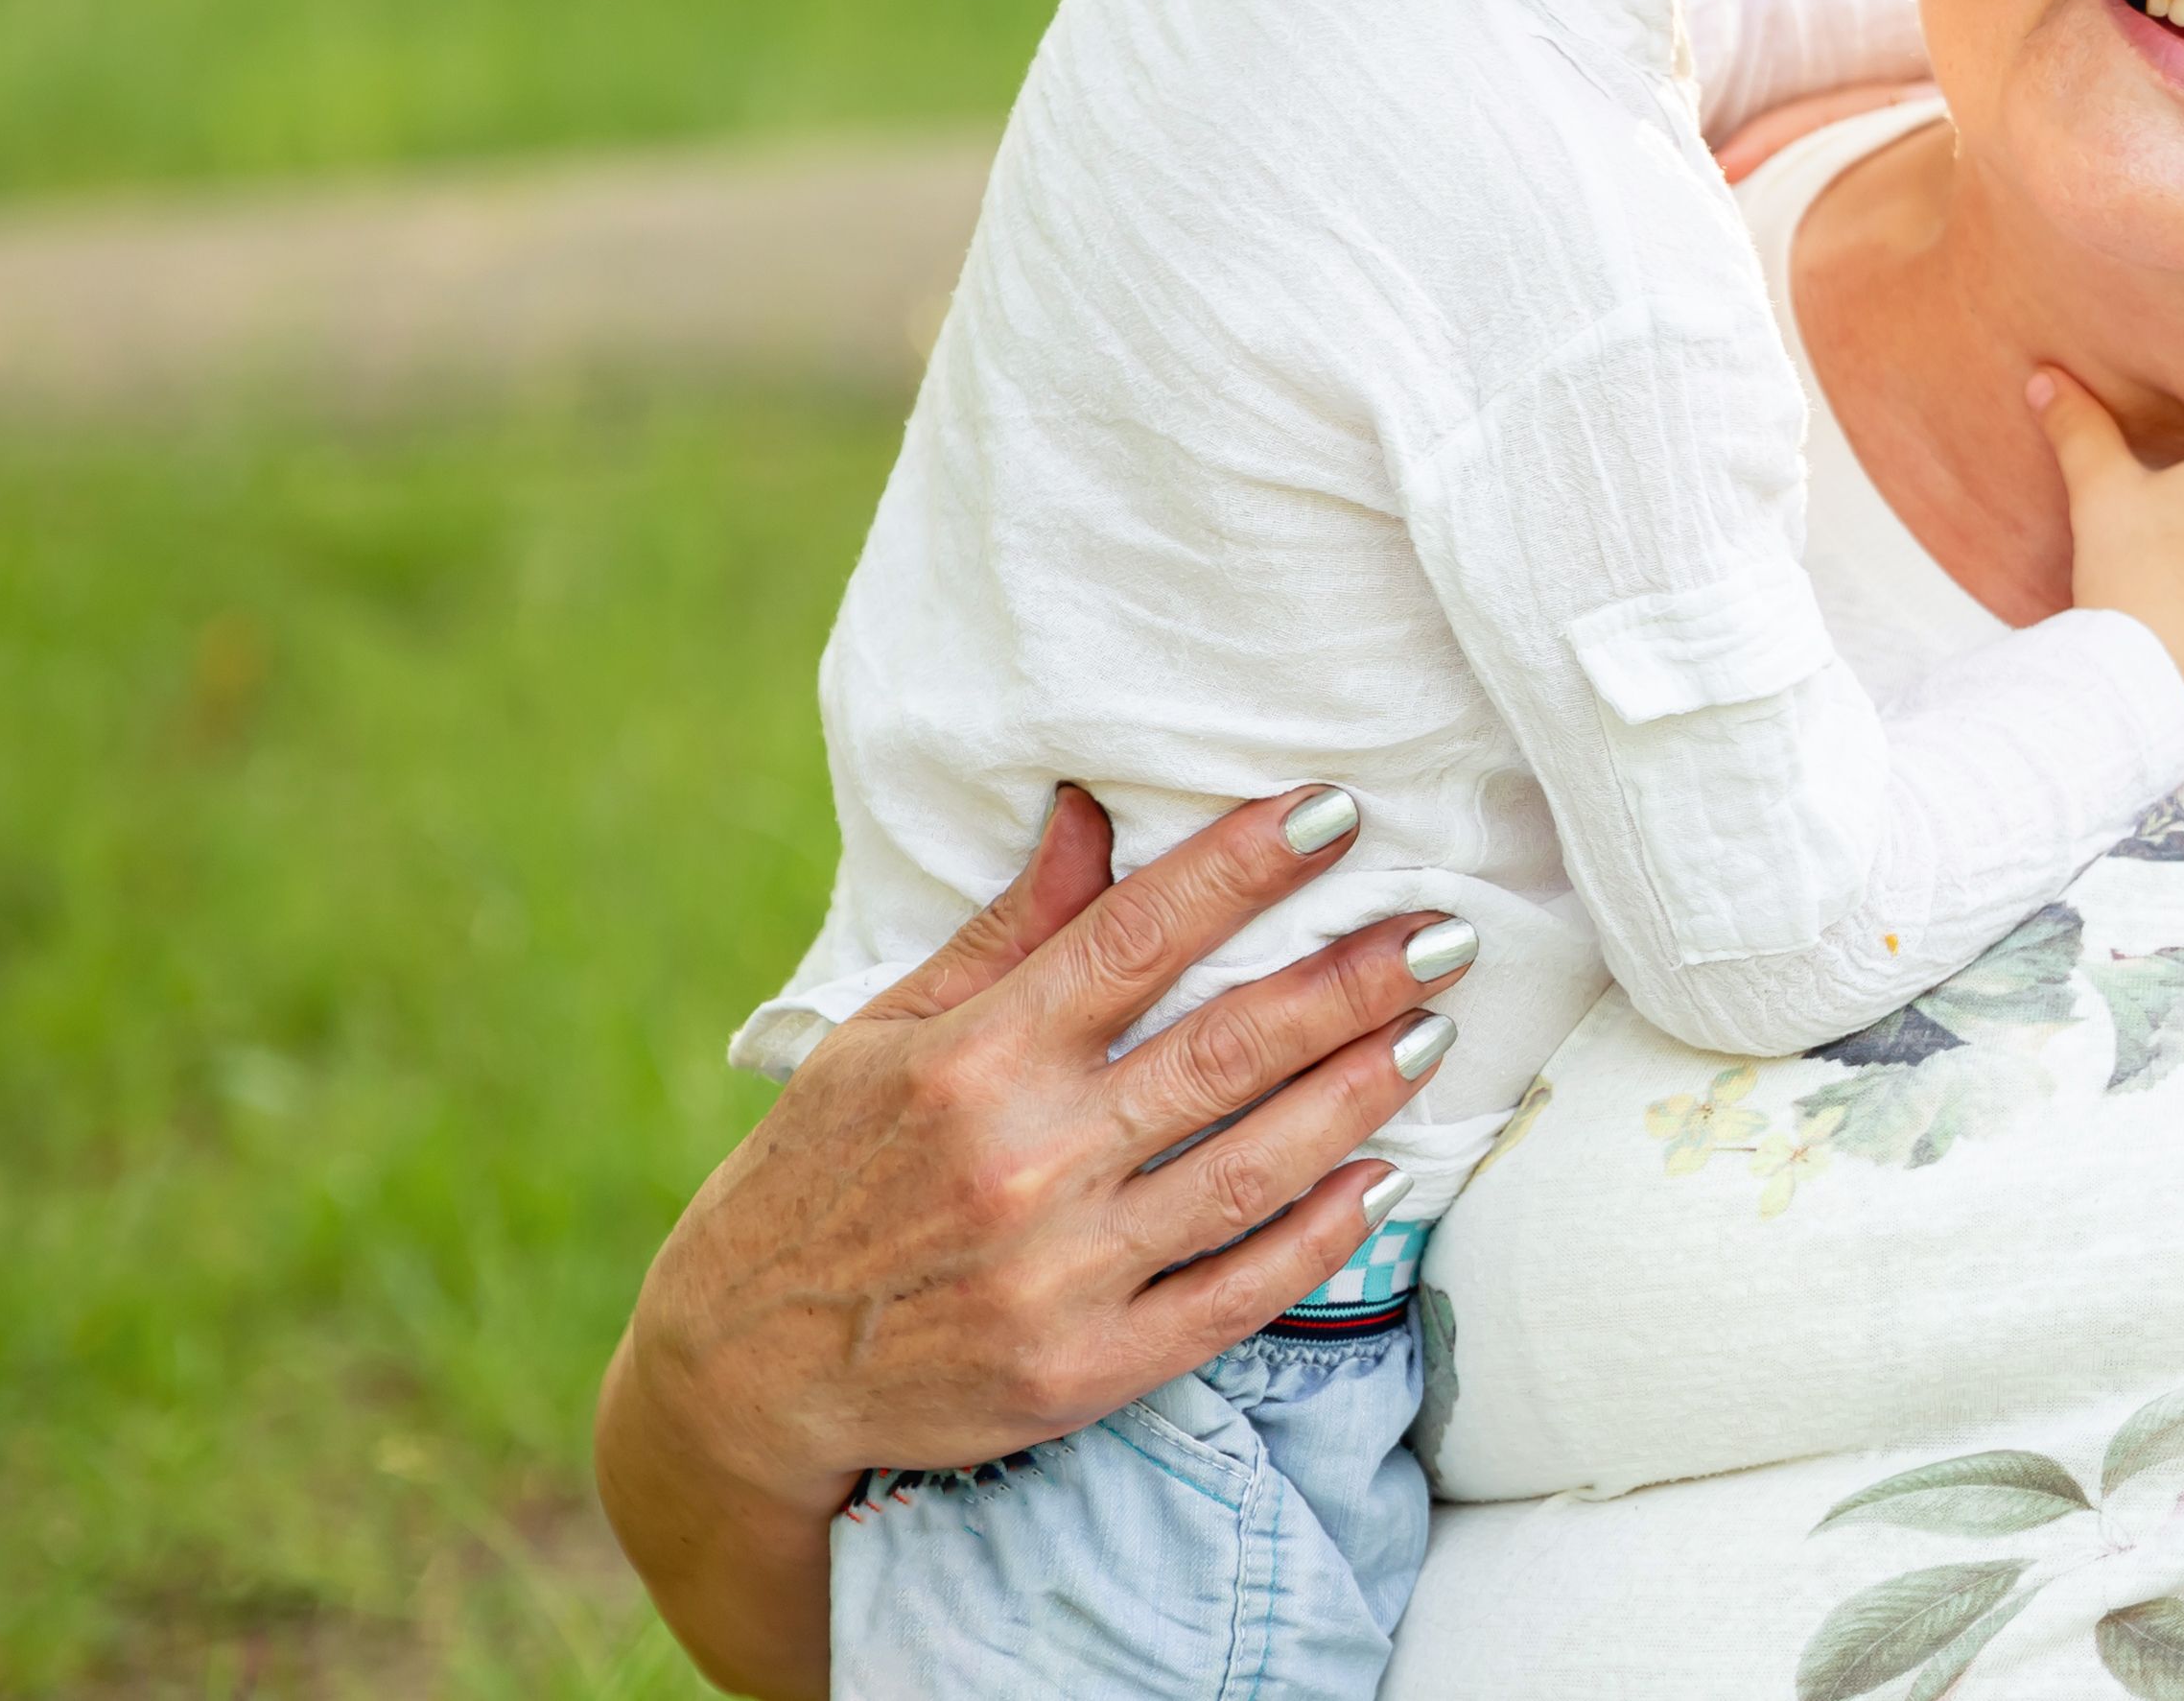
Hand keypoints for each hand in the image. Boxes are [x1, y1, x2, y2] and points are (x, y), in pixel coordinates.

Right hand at [593, 785, 1476, 1698]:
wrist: (739, 1373)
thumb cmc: (818, 1175)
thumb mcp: (887, 1033)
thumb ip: (1009, 930)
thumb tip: (1095, 810)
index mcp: (974, 1057)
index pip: (1139, 936)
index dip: (1245, 866)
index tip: (1337, 811)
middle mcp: (1022, 1158)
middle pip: (1226, 1047)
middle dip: (1350, 980)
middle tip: (1444, 932)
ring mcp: (1058, 1272)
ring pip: (1251, 1165)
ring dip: (1357, 1093)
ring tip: (1433, 1032)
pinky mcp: (1082, 1369)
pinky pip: (1231, 1295)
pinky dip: (1316, 1238)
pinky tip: (1379, 1179)